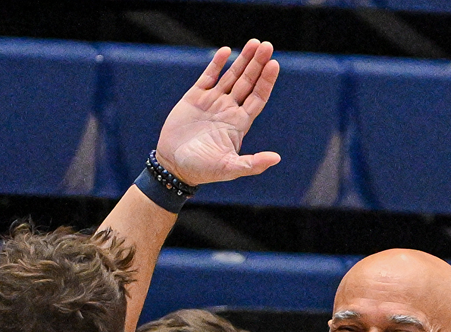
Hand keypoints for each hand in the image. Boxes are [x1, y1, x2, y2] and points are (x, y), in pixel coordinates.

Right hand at [156, 39, 281, 186]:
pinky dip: (217, 64)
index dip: (266, 81)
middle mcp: (229, 109)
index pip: (258, 97)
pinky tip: (226, 51)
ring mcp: (212, 102)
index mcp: (239, 123)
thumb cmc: (202, 170)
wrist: (173, 165)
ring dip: (242, 60)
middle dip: (257, 64)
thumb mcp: (229, 168)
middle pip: (248, 82)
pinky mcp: (194, 97)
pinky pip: (208, 77)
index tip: (274, 64)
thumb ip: (252, 164)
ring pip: (231, 76)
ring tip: (254, 43)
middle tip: (267, 46)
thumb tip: (276, 159)